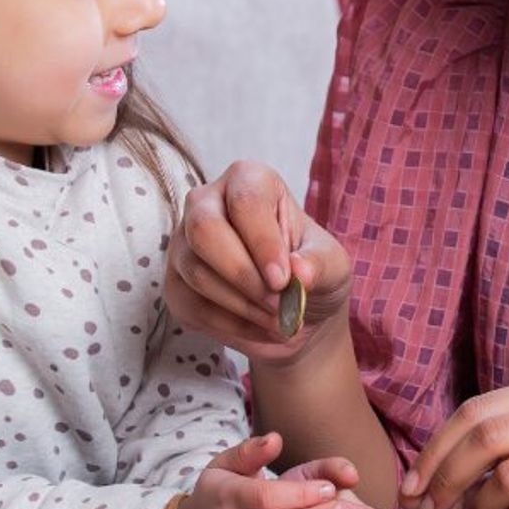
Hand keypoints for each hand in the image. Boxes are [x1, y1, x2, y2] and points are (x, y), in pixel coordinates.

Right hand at [165, 160, 351, 362]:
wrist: (292, 310)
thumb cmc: (312, 271)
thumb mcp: (333, 266)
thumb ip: (319, 265)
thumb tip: (299, 272)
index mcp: (249, 180)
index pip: (246, 201)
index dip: (263, 243)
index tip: (284, 281)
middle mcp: (207, 202)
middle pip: (204, 229)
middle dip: (244, 275)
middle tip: (279, 304)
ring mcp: (184, 243)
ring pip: (197, 272)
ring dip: (243, 305)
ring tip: (280, 320)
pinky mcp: (175, 283)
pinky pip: (192, 305)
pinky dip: (230, 326)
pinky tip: (260, 328)